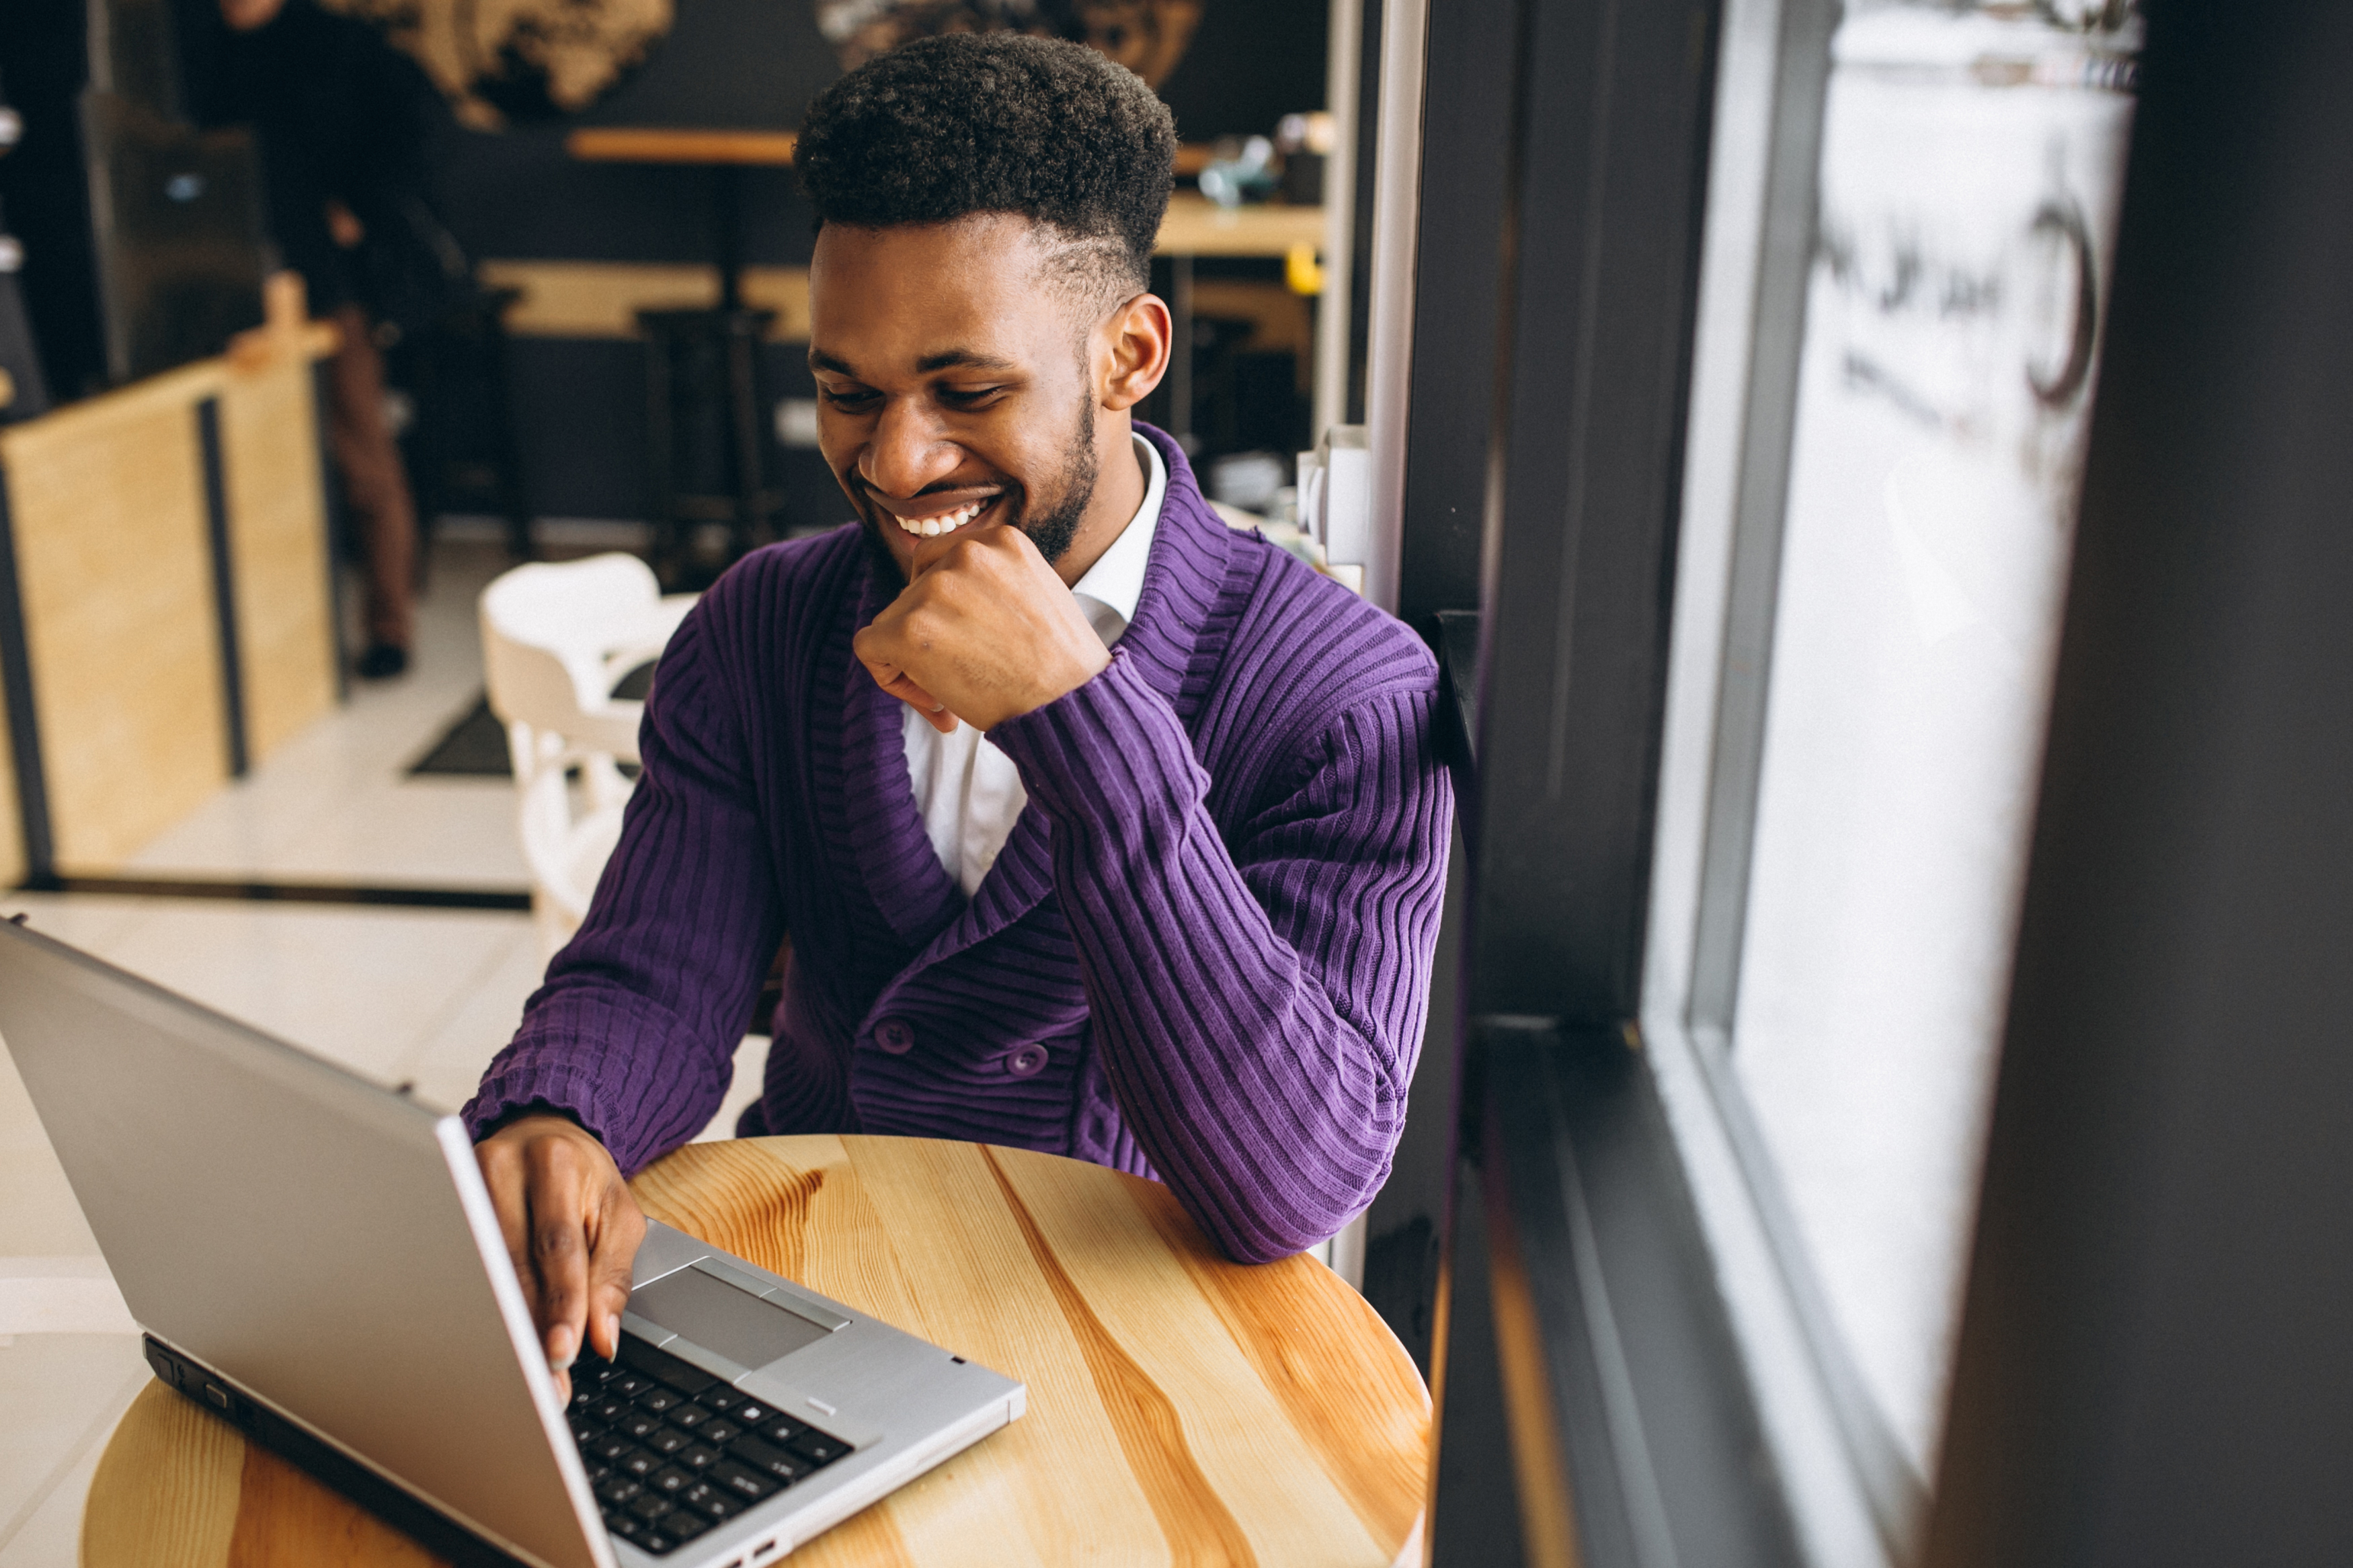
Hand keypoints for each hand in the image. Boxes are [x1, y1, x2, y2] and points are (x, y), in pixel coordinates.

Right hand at [474, 1114, 644, 1403]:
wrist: (545, 1134)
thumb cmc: (584, 1179)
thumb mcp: (618, 1216)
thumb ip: (611, 1276)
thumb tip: (601, 1337)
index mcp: (554, 1161)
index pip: (556, 1244)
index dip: (560, 1302)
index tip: (564, 1351)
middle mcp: (501, 1167)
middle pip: (510, 1263)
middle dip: (529, 1327)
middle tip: (543, 1379)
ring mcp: (462, 1185)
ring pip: (480, 1270)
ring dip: (502, 1326)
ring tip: (520, 1372)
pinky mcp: (442, 1203)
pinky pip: (459, 1264)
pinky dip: (477, 1305)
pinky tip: (487, 1339)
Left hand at [853, 523, 1110, 733]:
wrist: (1071, 703)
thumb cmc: (1061, 665)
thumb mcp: (1036, 593)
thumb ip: (993, 583)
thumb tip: (945, 607)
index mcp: (1000, 539)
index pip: (942, 562)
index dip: (946, 607)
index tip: (970, 643)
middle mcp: (965, 552)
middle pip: (913, 589)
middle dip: (928, 631)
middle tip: (961, 672)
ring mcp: (934, 588)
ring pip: (891, 620)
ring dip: (912, 658)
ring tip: (953, 692)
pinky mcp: (909, 628)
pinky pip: (868, 646)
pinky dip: (887, 676)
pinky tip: (931, 699)